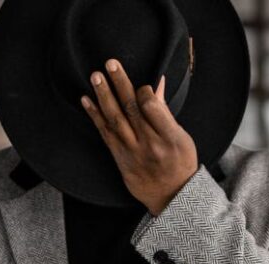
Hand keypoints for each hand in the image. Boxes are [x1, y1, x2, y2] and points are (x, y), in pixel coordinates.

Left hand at [80, 58, 198, 215]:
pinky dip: (95, 116)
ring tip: (95, 76)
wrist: (170, 196)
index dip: (144, 91)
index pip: (152, 107)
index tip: (141, 85)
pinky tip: (86, 100)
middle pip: (131, 108)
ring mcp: (133, 152)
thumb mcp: (182, 137)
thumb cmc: (180, 162)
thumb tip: (156, 84)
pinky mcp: (120, 158)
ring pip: (115, 119)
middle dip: (119, 83)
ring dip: (103, 96)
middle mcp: (150, 144)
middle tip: (110, 64)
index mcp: (170, 137)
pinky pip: (105, 134)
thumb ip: (165, 112)